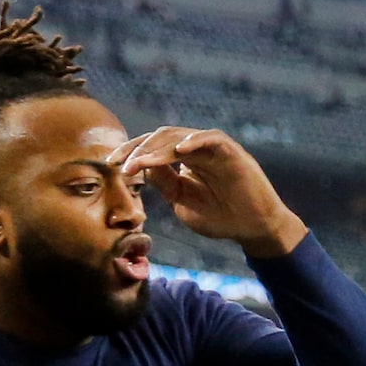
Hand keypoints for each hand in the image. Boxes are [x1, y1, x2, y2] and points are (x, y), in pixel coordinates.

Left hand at [107, 126, 308, 256]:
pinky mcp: (232, 152)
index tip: (111, 165)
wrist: (254, 229)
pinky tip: (178, 151)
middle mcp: (196, 149)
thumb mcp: (183, 202)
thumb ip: (164, 183)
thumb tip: (141, 166)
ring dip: (157, 148)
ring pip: (179, 136)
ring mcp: (213, 149)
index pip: (151, 148)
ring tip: (141, 162)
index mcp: (184, 160)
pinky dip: (194, 141)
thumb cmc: (222, 217)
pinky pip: (211, 138)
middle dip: (137, 149)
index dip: (130, 153)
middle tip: (121, 164)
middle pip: (160, 138)